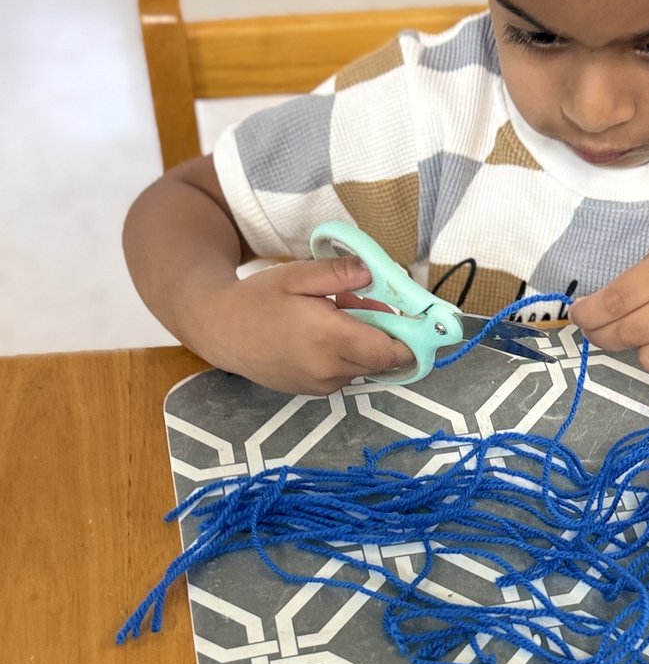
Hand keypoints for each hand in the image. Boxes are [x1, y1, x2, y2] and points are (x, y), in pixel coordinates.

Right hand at [201, 256, 416, 395]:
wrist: (220, 331)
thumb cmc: (258, 299)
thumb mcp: (298, 276)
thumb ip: (339, 274)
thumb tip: (374, 271)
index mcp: (330, 339)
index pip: (392, 352)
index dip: (409, 337)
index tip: (413, 318)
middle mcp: (330, 370)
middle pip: (382, 359)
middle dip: (384, 333)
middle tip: (360, 303)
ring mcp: (322, 385)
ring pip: (364, 366)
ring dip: (362, 342)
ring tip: (333, 314)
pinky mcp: (314, 392)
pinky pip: (345, 373)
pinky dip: (345, 354)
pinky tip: (322, 334)